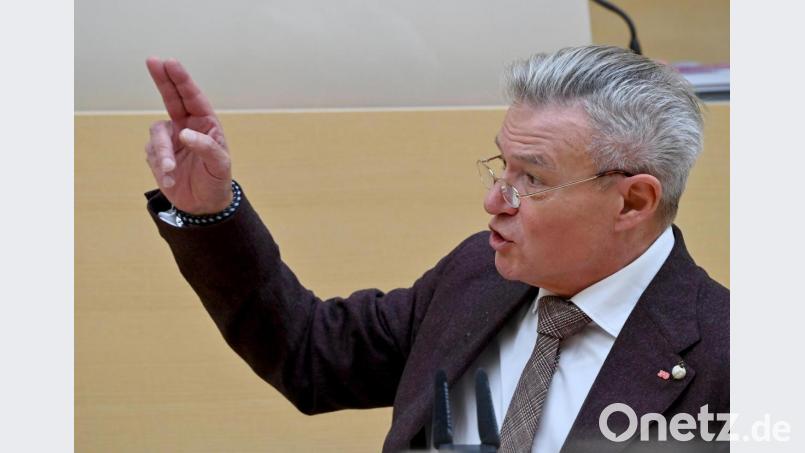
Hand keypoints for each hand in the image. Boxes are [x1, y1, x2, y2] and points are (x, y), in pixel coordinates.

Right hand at [144, 57, 232, 213]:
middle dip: (162, 79)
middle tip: (152, 60)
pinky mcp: (158, 155)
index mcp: (205, 124)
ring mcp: (171, 140)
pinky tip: (170, 180)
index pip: (192, 97)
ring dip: (162, 151)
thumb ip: (206, 147)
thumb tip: (184, 133)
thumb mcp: (220, 165)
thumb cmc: (217, 180)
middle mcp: (186, 127)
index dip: (181, 79)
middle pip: (171, 98)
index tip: (171, 63)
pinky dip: (159, 165)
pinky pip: (152, 153)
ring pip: (157, 133)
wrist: (203, 205)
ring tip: (170, 170)